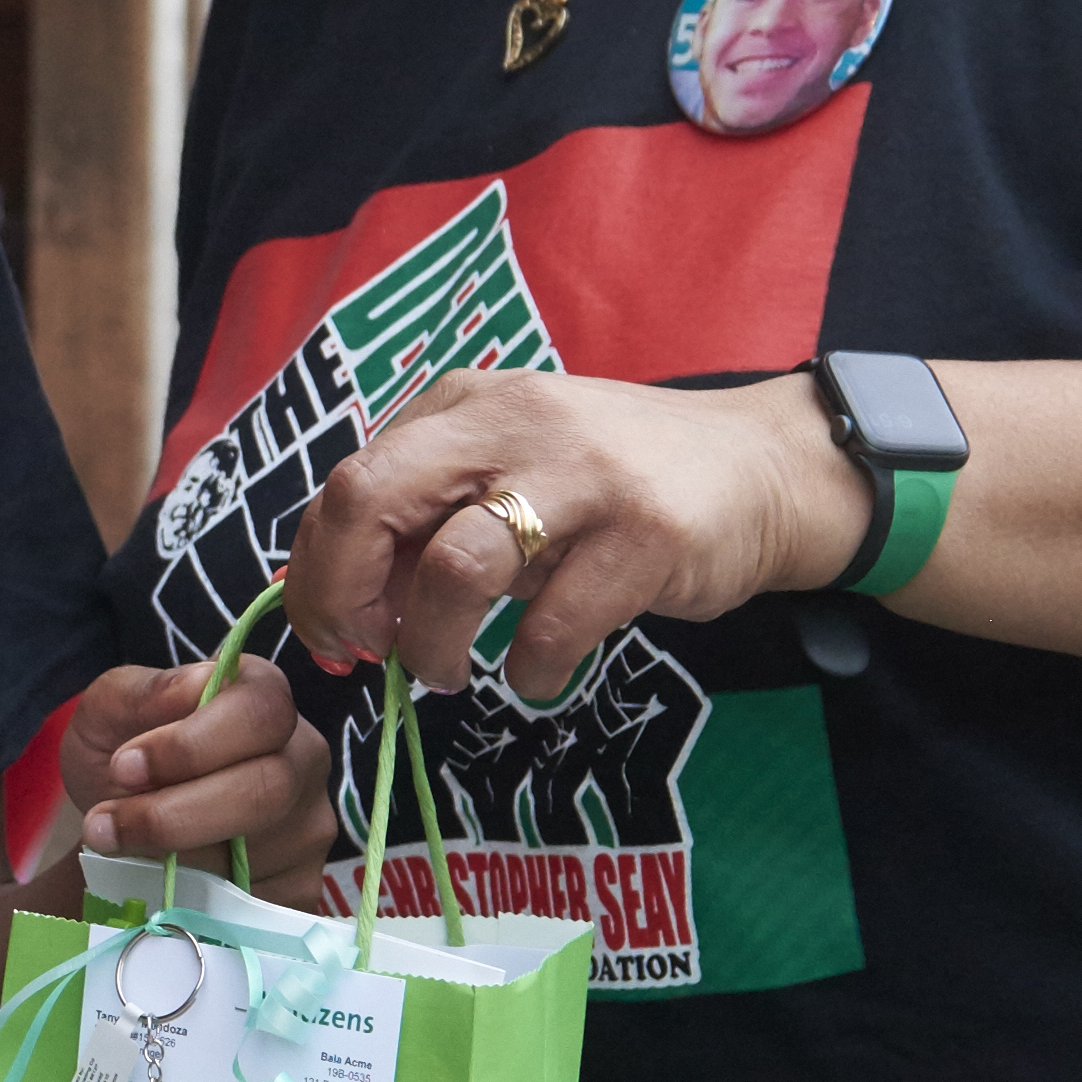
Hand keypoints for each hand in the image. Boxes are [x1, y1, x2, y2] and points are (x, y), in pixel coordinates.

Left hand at [57, 652, 337, 881]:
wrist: (118, 823)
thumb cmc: (120, 755)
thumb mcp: (107, 712)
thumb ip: (143, 692)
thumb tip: (199, 685)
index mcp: (263, 697)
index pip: (260, 713)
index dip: (191, 746)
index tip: (124, 767)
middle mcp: (302, 757)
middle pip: (268, 789)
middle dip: (176, 815)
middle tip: (106, 825)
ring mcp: (309, 827)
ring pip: (258, 854)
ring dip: (174, 861)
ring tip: (117, 853)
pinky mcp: (302, 888)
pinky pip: (258, 905)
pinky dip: (197, 901)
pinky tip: (159, 887)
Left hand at [280, 369, 864, 703]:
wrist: (762, 469)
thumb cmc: (612, 484)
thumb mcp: (509, 473)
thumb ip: (429, 519)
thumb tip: (345, 603)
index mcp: (464, 407)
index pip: (349, 482)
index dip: (320, 570)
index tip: (334, 632)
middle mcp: (512, 423)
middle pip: (373, 500)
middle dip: (343, 593)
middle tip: (366, 652)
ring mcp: (581, 476)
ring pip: (455, 566)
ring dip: (433, 644)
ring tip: (450, 673)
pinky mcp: (645, 535)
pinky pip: (554, 625)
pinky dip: (531, 670)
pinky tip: (538, 675)